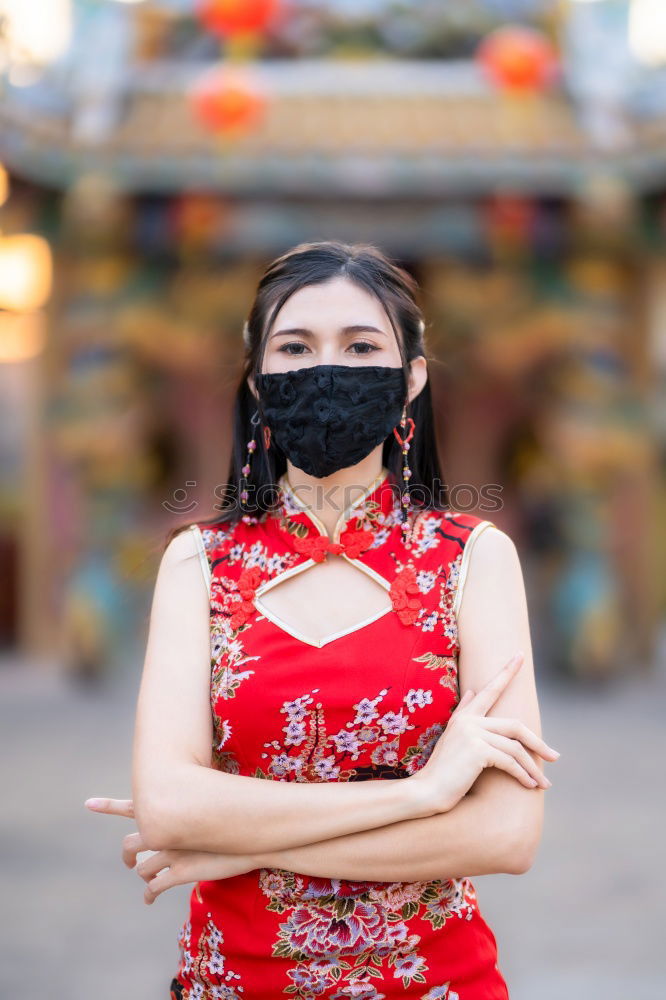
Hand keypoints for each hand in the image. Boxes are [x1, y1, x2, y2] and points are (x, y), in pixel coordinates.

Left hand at [84, 796, 257, 903]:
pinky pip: (154, 887)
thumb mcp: (212, 801)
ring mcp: (172, 852)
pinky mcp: (180, 873)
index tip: (88, 803)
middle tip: (129, 860)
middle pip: (132, 844)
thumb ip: (195, 803)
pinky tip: (149, 899)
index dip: (109, 805)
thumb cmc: (237, 815)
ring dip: (142, 873)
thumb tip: (192, 797)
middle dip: (128, 854)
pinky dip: (148, 894)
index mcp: (171, 812)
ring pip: (142, 868)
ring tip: (145, 878)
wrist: (253, 834)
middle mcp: (167, 830)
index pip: (133, 806)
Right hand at [413, 651, 560, 812]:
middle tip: (555, 757)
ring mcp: (473, 734)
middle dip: (538, 743)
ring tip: (542, 783)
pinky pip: (510, 761)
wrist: (427, 791)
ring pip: (516, 748)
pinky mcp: (478, 750)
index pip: (491, 689)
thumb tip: (472, 690)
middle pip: (516, 726)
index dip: (507, 672)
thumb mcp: (452, 737)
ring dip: (532, 768)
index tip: (520, 655)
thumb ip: (463, 712)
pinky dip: (523, 775)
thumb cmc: (442, 768)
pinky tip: (529, 785)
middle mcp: (469, 720)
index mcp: (465, 716)